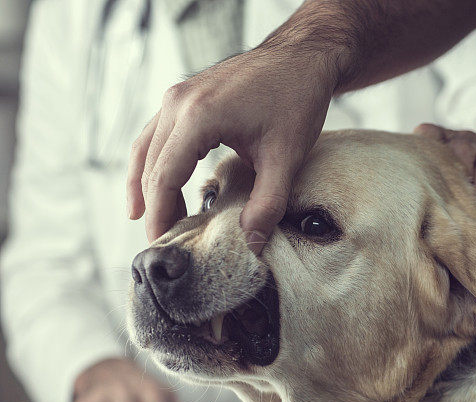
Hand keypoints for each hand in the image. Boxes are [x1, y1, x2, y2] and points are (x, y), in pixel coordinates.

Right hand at [126, 36, 338, 252]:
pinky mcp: (184, 95)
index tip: (163, 245)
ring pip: (147, 150)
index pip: (164, 178)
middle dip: (155, 208)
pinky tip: (156, 187)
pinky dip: (153, 163)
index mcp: (197, 116)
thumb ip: (268, 203)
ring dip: (148, 187)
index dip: (161, 216)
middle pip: (151, 166)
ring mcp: (177, 95)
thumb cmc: (296, 98)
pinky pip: (156, 135)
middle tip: (165, 244)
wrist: (302, 55)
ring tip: (155, 222)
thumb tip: (251, 243)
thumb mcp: (286, 157)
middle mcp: (178, 102)